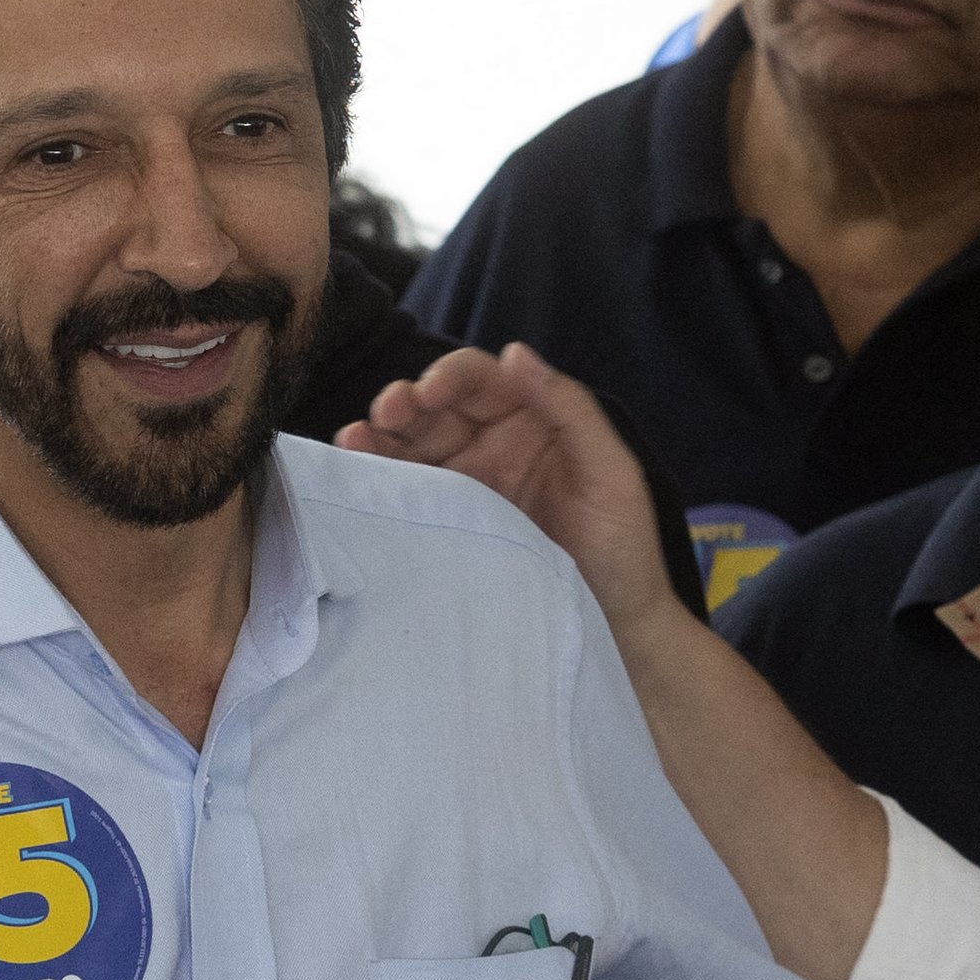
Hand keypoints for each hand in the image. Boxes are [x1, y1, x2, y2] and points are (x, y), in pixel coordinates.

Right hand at [339, 345, 682, 639]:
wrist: (615, 626)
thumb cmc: (624, 547)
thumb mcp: (611, 473)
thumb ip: (570, 409)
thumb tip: (516, 353)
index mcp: (533, 420)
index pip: (481, 381)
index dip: (451, 376)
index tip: (430, 392)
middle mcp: (493, 445)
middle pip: (435, 407)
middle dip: (405, 401)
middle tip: (386, 413)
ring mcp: (466, 485)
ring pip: (411, 445)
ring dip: (379, 434)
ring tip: (356, 439)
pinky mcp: (447, 525)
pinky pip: (407, 490)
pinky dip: (377, 475)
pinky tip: (356, 469)